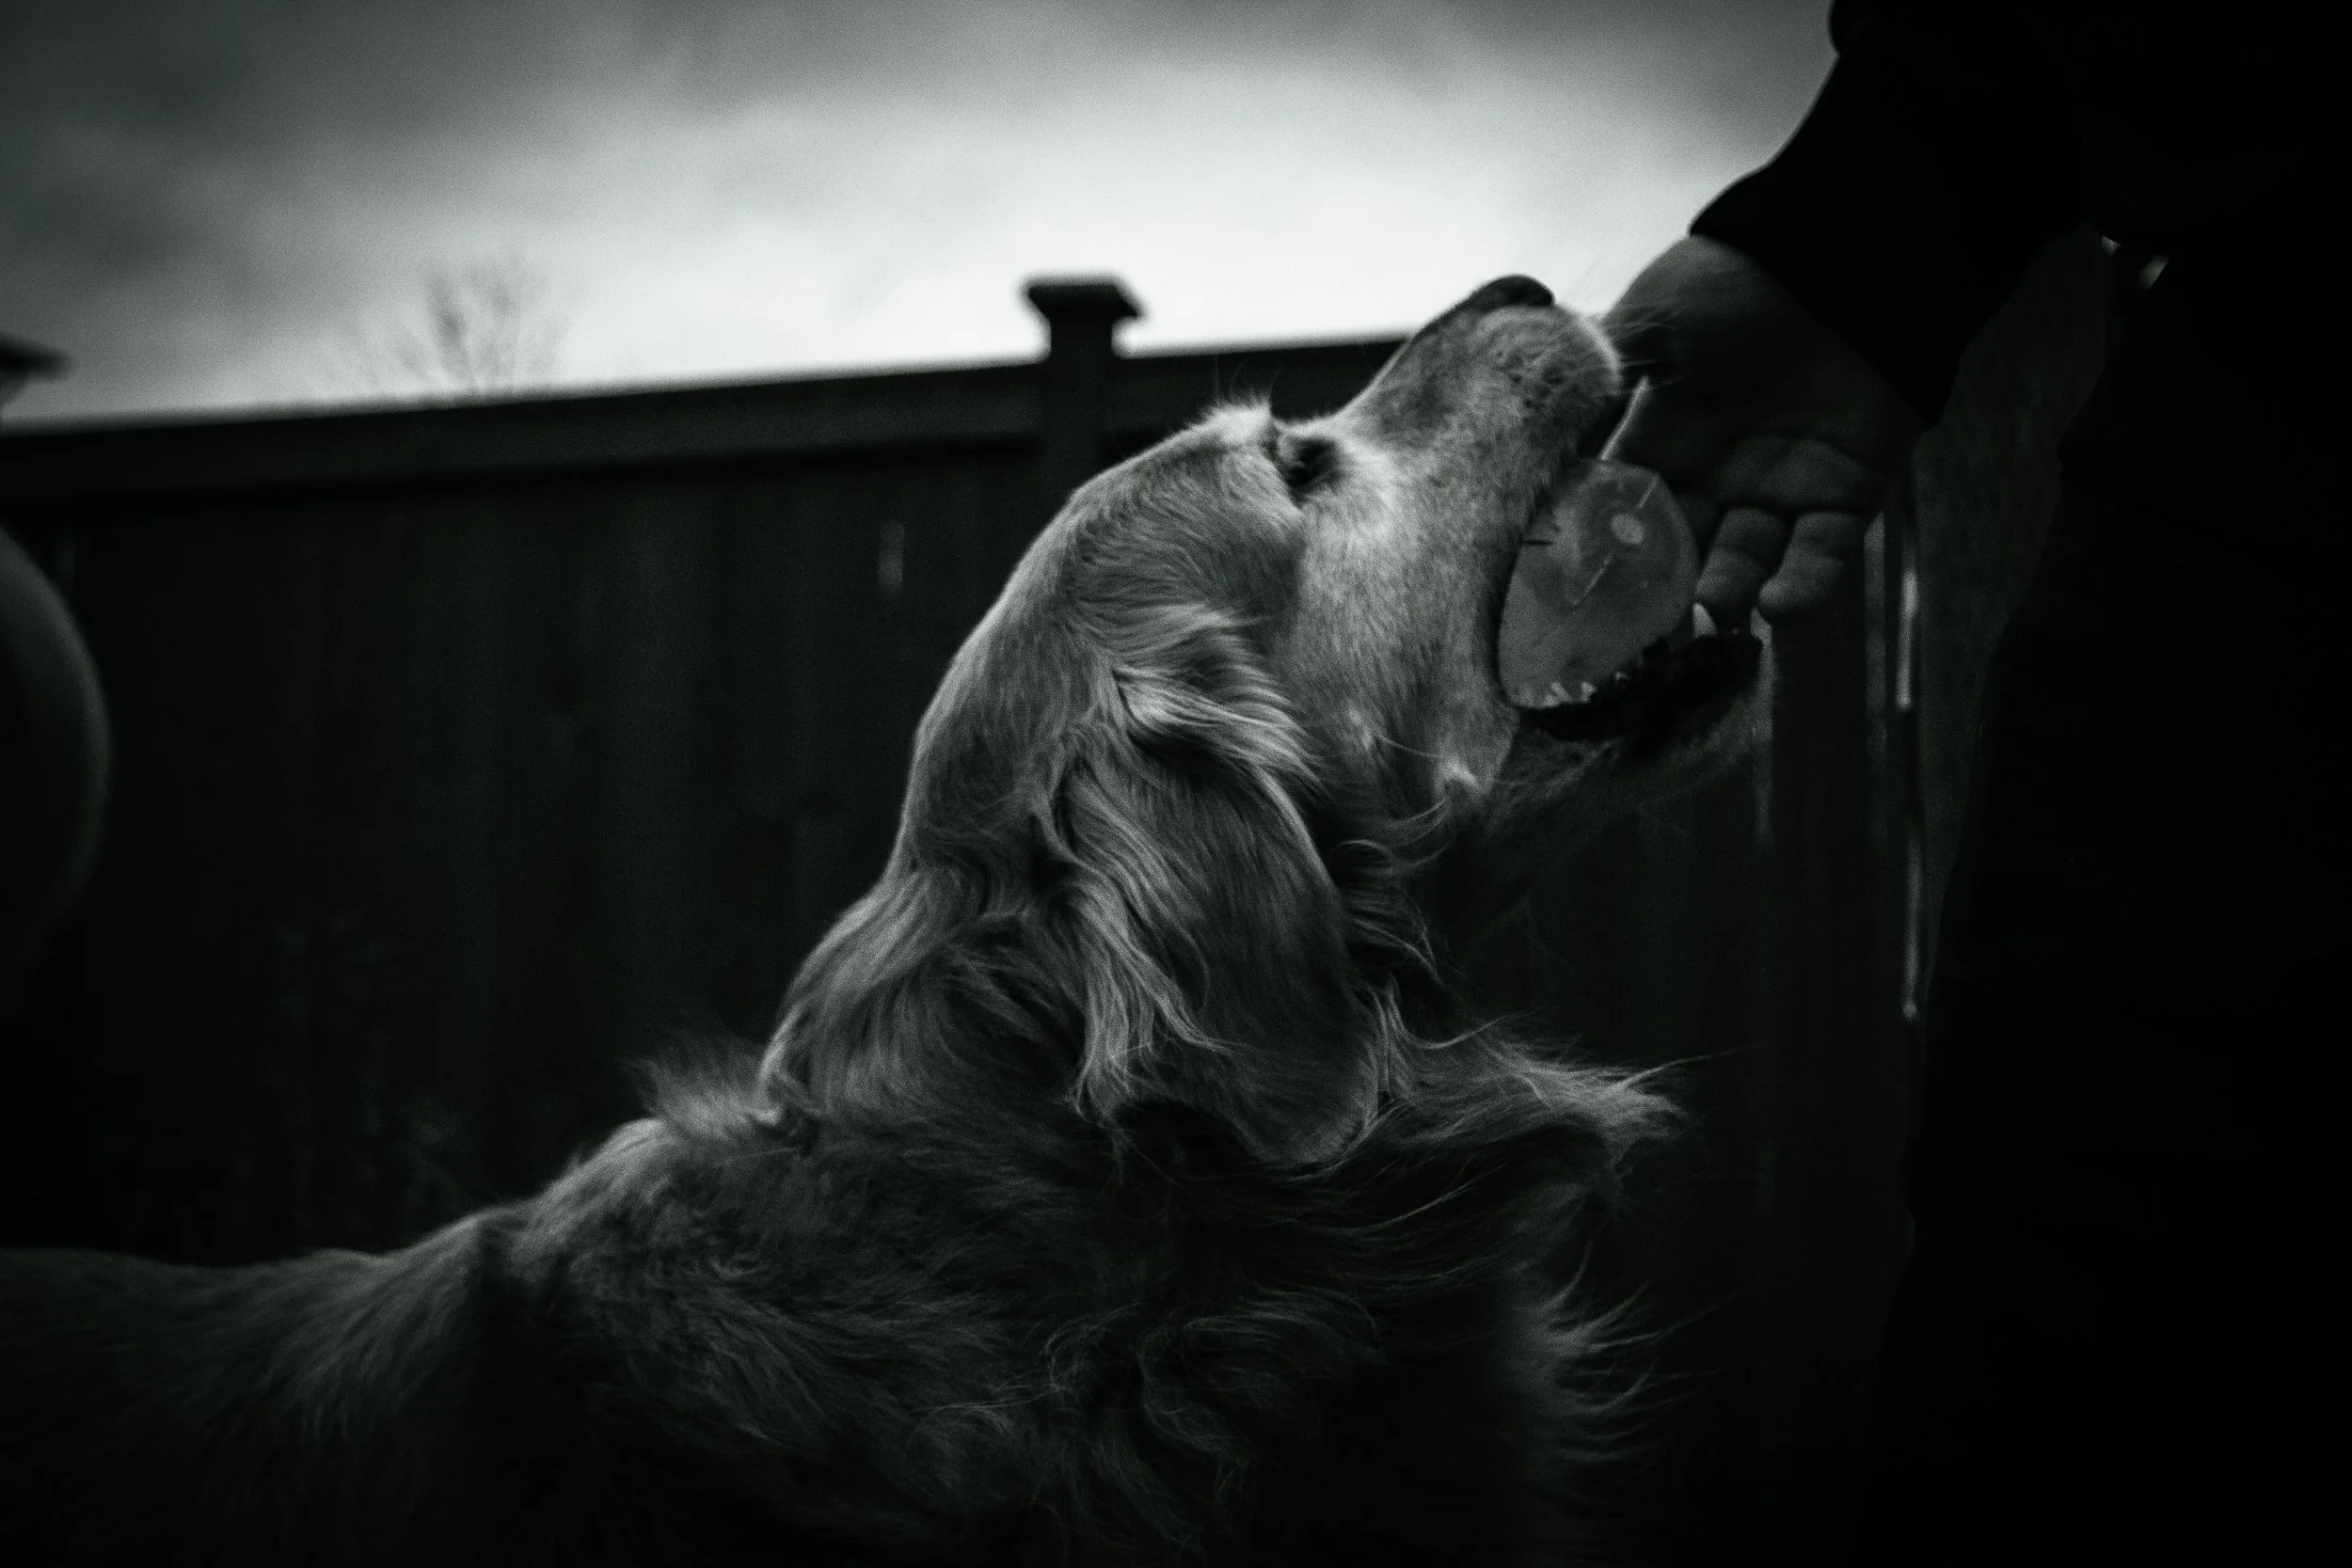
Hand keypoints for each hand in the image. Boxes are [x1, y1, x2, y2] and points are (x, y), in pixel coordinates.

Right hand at [1602, 237, 1921, 623]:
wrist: (1841, 255)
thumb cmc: (1736, 281)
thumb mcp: (1650, 323)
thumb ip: (1596, 375)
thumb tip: (1519, 413)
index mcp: (1663, 440)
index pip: (1622, 513)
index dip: (1602, 551)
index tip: (1574, 591)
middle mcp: (1716, 476)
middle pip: (1681, 553)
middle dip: (1662, 591)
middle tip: (1644, 629)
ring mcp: (1780, 489)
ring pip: (1747, 562)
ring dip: (1729, 592)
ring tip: (1714, 609)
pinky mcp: (1846, 495)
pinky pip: (1824, 555)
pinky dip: (1805, 585)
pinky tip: (1780, 606)